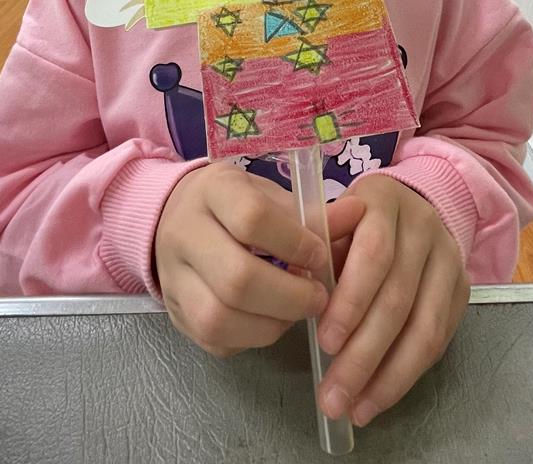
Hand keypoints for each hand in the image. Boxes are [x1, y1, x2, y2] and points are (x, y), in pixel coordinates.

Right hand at [155, 163, 332, 357]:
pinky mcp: (175, 314)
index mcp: (212, 191)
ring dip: (272, 323)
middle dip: (290, 296)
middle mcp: (183, 233)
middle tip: (319, 297)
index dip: (295, 243)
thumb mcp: (269, 194)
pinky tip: (271, 321)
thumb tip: (359, 214)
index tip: (320, 255)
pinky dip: (252, 338)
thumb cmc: (234, 203)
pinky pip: (216, 340)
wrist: (174, 217)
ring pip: (220, 318)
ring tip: (296, 311)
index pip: (252, 219)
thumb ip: (311, 212)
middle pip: (237, 278)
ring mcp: (173, 278)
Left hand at [318, 175, 469, 426]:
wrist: (412, 205)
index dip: (351, 302)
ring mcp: (449, 258)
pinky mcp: (463, 289)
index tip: (324, 343)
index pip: (374, 254)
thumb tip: (299, 286)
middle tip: (333, 396)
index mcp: (383, 200)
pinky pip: (439, 340)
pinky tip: (379, 396)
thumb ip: (319, 247)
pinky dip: (407, 373)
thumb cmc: (355, 219)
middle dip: (363, 354)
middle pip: (398, 299)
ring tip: (355, 408)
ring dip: (388, 377)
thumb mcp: (332, 218)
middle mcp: (423, 226)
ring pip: (425, 327)